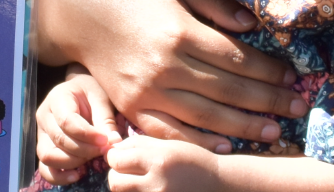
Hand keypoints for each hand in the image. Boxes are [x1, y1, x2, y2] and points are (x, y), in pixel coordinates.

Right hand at [37, 70, 122, 185]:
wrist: (81, 92)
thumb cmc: (92, 93)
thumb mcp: (101, 99)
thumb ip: (106, 120)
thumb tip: (113, 143)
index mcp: (57, 98)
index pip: (67, 121)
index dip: (87, 135)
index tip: (105, 141)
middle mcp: (44, 116)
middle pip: (60, 140)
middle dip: (84, 150)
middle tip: (103, 150)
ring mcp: (41, 134)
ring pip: (49, 156)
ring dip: (73, 162)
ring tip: (92, 158)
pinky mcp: (44, 148)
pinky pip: (45, 168)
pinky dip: (59, 176)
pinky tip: (77, 175)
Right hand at [41, 0, 305, 152]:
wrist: (84, 17)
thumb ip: (215, 5)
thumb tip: (251, 24)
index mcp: (181, 32)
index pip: (237, 59)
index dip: (269, 71)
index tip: (293, 76)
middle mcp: (166, 66)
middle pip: (228, 90)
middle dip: (268, 101)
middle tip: (298, 107)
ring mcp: (148, 91)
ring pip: (206, 117)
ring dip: (244, 127)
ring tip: (273, 132)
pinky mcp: (133, 108)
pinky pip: (171, 132)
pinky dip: (200, 143)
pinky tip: (227, 146)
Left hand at [105, 137, 220, 191]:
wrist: (220, 183)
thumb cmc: (194, 161)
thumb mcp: (170, 145)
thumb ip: (140, 144)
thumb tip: (114, 147)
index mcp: (159, 160)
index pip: (117, 160)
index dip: (114, 156)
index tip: (119, 155)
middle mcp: (157, 183)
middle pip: (115, 182)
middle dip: (116, 174)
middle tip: (125, 170)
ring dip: (125, 187)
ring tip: (136, 180)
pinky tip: (146, 188)